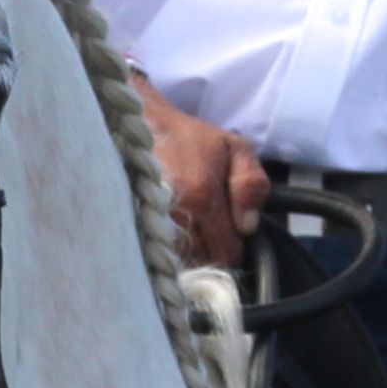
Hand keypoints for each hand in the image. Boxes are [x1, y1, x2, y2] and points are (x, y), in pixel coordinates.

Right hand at [134, 76, 267, 266]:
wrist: (144, 126)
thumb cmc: (192, 139)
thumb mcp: (237, 149)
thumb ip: (251, 185)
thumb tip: (247, 227)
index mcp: (203, 197)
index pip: (228, 253)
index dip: (235, 246)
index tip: (231, 231)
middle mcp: (175, 214)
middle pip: (204, 261)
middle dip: (213, 250)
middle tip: (211, 228)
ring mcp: (151, 222)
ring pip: (182, 261)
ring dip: (191, 252)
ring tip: (192, 228)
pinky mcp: (134, 224)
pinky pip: (159, 254)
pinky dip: (169, 249)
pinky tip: (173, 231)